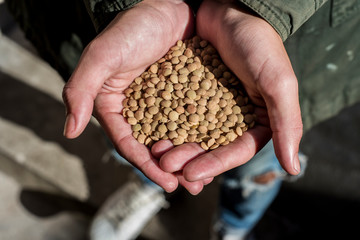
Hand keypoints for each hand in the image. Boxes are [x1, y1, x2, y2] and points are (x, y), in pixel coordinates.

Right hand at [62, 0, 208, 193]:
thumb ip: (81, 90)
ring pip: (175, 137)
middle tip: (190, 187)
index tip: (167, 183)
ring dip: (189, 158)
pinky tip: (216, 149)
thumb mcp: (102, 56)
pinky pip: (194, 119)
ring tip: (204, 178)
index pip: (129, 143)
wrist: (164, 3)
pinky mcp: (186, 93)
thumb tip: (69, 132)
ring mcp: (165, 102)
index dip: (146, 165)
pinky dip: (203, 136)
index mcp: (117, 106)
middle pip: (154, 146)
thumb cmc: (130, 27)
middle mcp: (141, 109)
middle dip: (171, 169)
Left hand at [156, 0, 302, 181]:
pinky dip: (164, 124)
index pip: (236, 151)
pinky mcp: (188, 92)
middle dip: (188, 159)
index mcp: (256, 120)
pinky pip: (175, 112)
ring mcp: (207, 105)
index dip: (215, 165)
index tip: (192, 175)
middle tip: (167, 165)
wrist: (229, 9)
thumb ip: (287, 122)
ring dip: (174, 146)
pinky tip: (150, 134)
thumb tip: (293, 169)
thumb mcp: (278, 81)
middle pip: (210, 147)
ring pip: (190, 134)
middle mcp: (231, 117)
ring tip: (156, 154)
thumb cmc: (258, 43)